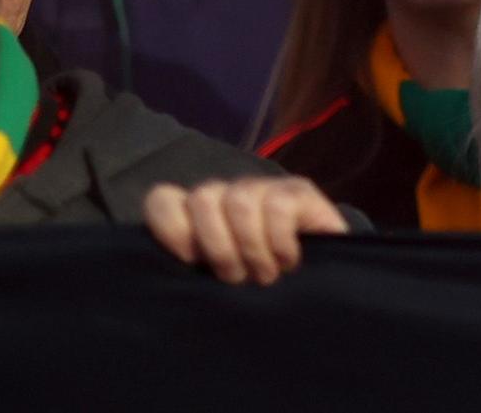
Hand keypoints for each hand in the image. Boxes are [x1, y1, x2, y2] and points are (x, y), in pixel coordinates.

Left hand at [143, 177, 344, 285]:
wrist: (316, 289)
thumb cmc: (255, 291)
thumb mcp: (215, 286)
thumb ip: (192, 274)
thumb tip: (168, 278)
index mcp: (197, 215)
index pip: (164, 199)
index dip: (171, 229)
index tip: (191, 262)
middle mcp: (226, 194)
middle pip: (203, 197)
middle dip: (218, 247)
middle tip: (235, 279)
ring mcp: (262, 188)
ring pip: (240, 201)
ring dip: (251, 248)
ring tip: (265, 276)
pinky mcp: (298, 190)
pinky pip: (278, 206)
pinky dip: (279, 241)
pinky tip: (288, 261)